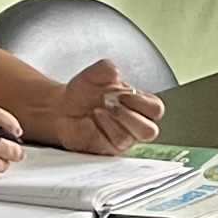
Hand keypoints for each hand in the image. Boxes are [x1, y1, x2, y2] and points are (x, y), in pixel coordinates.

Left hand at [26, 60, 166, 155]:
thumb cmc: (83, 94)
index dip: (142, 102)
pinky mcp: (110, 148)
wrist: (62, 109)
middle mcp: (134, 124)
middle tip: (116, 104)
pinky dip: (105, 128)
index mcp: (138, 105)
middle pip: (150, 130)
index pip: (155, 109)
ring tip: (102, 111)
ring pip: (131, 138)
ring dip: (118, 122)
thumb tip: (115, 70)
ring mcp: (123, 138)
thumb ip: (105, 69)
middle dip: (133, 116)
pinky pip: (115, 144)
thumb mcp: (93, 75)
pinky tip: (95, 119)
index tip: (124, 94)